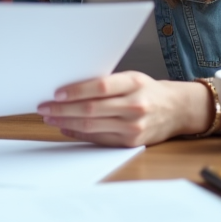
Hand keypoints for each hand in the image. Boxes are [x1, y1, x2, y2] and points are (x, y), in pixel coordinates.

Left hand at [37, 72, 212, 146]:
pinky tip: (66, 128)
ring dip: (66, 122)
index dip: (76, 91)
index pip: (100, 87)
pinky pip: (99, 139)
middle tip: (44, 107)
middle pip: (92, 109)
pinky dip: (79, 133)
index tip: (56, 93)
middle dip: (63, 109)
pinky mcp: (131, 143)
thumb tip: (69, 90)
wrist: (177, 110)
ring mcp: (134, 127)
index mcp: (134, 83)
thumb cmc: (148, 90)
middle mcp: (135, 106)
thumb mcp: (131, 78)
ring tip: (49, 118)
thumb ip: (106, 83)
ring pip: (92, 126)